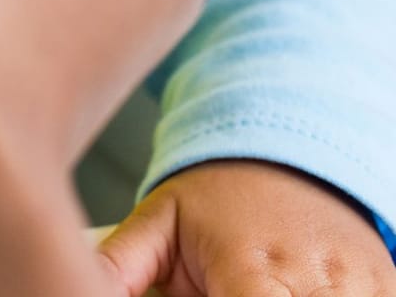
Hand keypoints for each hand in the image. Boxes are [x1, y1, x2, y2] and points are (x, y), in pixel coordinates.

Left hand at [101, 160, 395, 295]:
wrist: (288, 158)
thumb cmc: (219, 195)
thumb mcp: (160, 219)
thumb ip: (120, 263)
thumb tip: (76, 282)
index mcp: (250, 263)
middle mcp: (313, 278)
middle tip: (219, 291)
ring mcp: (358, 285)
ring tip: (251, 286)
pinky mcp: (384, 285)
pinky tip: (296, 286)